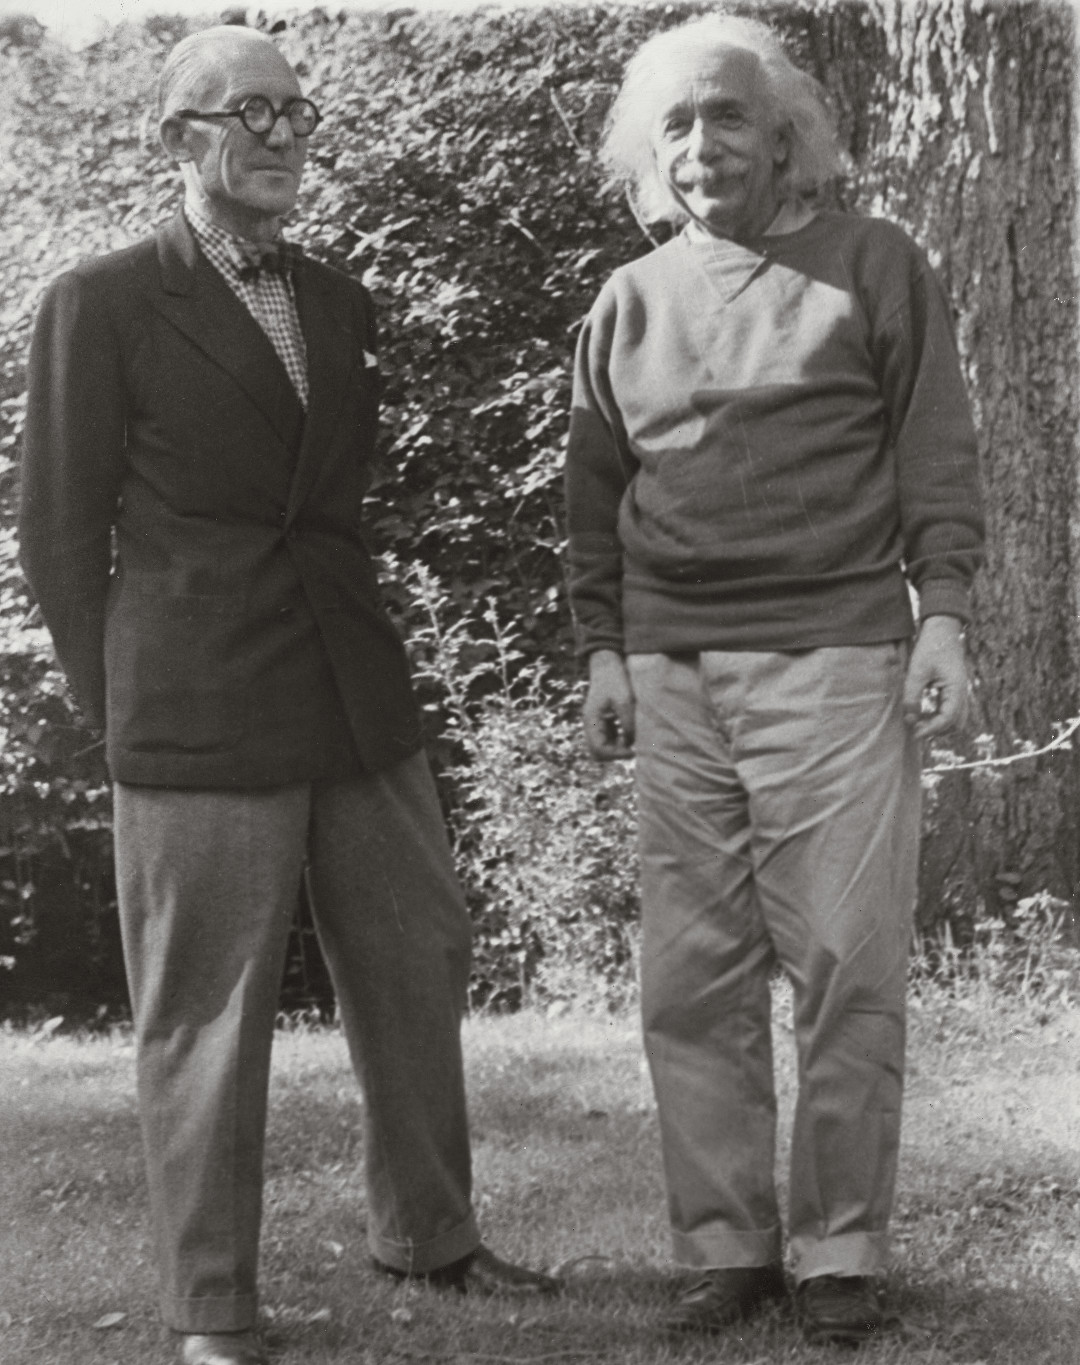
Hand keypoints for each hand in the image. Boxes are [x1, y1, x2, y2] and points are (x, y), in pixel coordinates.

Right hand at [583, 650, 634, 759]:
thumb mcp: (625, 701)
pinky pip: (607, 738)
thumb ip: (627, 723)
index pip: (599, 749)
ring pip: (602, 747)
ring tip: (632, 740)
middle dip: (614, 754)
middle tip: (631, 749)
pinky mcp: (602, 720)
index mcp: (592, 720)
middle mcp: (590, 724)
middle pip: (597, 752)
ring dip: (615, 748)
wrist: (607, 664)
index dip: (616, 755)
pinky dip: (617, 740)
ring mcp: (595, 723)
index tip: (632, 751)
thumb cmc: (615, 680)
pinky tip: (629, 732)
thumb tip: (630, 743)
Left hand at [903, 615, 970, 739]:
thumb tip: (909, 719)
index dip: (931, 729)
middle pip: (956, 724)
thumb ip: (912, 696)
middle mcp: (962, 694)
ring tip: (917, 720)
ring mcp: (960, 692)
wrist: (942, 630)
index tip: (914, 733)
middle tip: (915, 728)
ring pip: (955, 719)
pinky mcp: (954, 690)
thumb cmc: (930, 648)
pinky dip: (938, 716)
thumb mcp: (916, 671)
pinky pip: (950, 710)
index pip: (948, 719)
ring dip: (938, 725)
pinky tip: (921, 712)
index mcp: (957, 689)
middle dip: (936, 730)